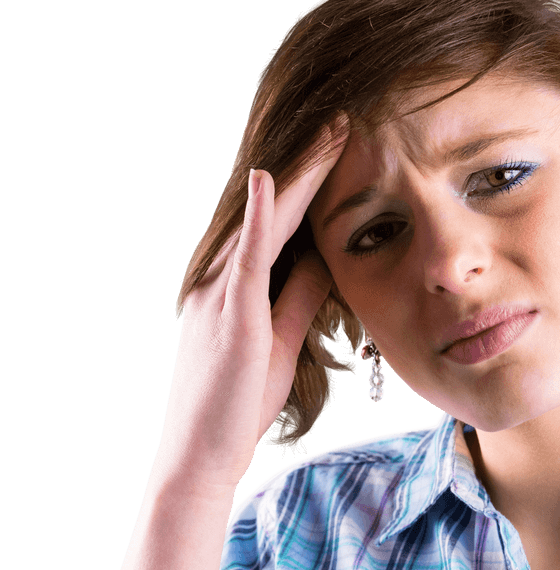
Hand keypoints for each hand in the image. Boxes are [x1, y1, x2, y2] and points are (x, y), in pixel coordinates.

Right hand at [152, 116, 348, 492]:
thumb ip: (300, 296)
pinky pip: (246, 257)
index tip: (341, 146)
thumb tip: (326, 259)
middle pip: (272, 207)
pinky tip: (268, 179)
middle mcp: (223, 276)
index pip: (279, 220)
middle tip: (343, 120)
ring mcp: (222, 291)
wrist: (205, 450)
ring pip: (263, 218)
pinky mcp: (230, 313)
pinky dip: (256, 216)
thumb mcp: (283, 338)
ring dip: (296, 173)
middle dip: (309, 163)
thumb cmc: (241, 399)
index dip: (309, 181)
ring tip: (331, 132)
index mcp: (237, 282)